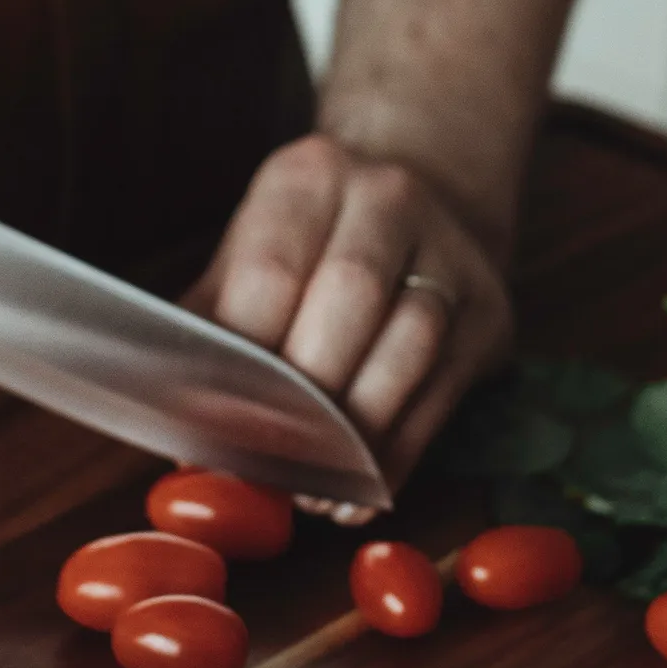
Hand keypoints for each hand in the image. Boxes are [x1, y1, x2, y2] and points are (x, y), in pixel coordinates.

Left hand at [187, 133, 512, 509]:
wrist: (427, 201)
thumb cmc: (311, 247)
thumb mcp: (250, 253)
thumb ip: (210, 328)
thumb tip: (179, 430)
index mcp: (310, 176)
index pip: (272, 269)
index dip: (243, 355)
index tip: (215, 423)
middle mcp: (388, 198)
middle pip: (351, 294)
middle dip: (306, 390)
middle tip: (266, 458)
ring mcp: (450, 254)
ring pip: (410, 343)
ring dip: (358, 431)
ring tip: (311, 488)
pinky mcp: (487, 315)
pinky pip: (443, 394)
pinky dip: (397, 454)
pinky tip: (358, 491)